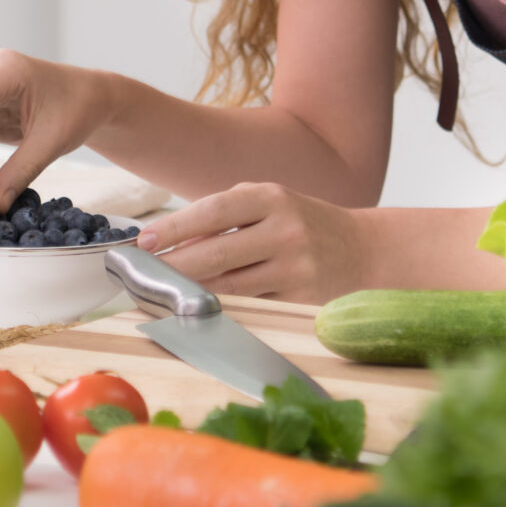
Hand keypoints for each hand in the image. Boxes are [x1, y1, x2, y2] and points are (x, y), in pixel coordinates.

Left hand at [137, 182, 372, 304]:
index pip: (213, 210)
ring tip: (161, 293)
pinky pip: (250, 306)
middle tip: (141, 275)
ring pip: (229, 287)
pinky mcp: (300, 300)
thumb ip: (227, 218)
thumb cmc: (304, 224)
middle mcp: (285, 230)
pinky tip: (199, 308)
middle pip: (216, 254)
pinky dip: (221, 308)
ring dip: (191, 293)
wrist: (364, 251)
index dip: (175, 227)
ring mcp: (295, 268)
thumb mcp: (272, 205)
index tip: (144, 242)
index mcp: (272, 198)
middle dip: (173, 267)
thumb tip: (173, 245)